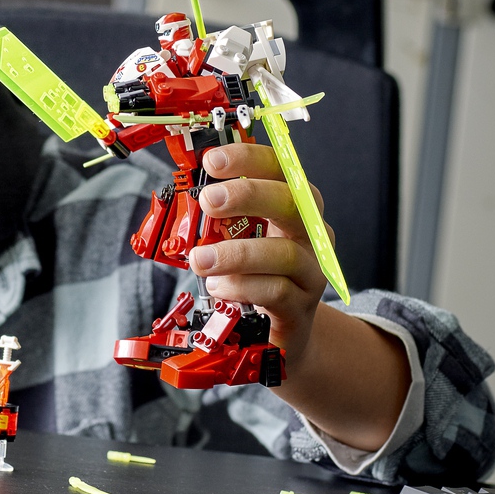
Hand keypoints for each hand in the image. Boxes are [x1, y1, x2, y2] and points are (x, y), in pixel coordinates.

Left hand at [189, 142, 408, 451]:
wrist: (284, 334)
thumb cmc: (257, 277)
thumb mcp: (240, 239)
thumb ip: (222, 217)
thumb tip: (183, 193)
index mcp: (293, 207)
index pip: (281, 170)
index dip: (249, 160)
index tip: (212, 160)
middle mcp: (311, 234)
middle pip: (293, 203)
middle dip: (248, 196)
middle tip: (207, 201)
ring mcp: (311, 272)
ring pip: (284, 253)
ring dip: (236, 253)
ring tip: (199, 259)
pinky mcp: (301, 307)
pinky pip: (277, 291)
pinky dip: (243, 286)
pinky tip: (218, 286)